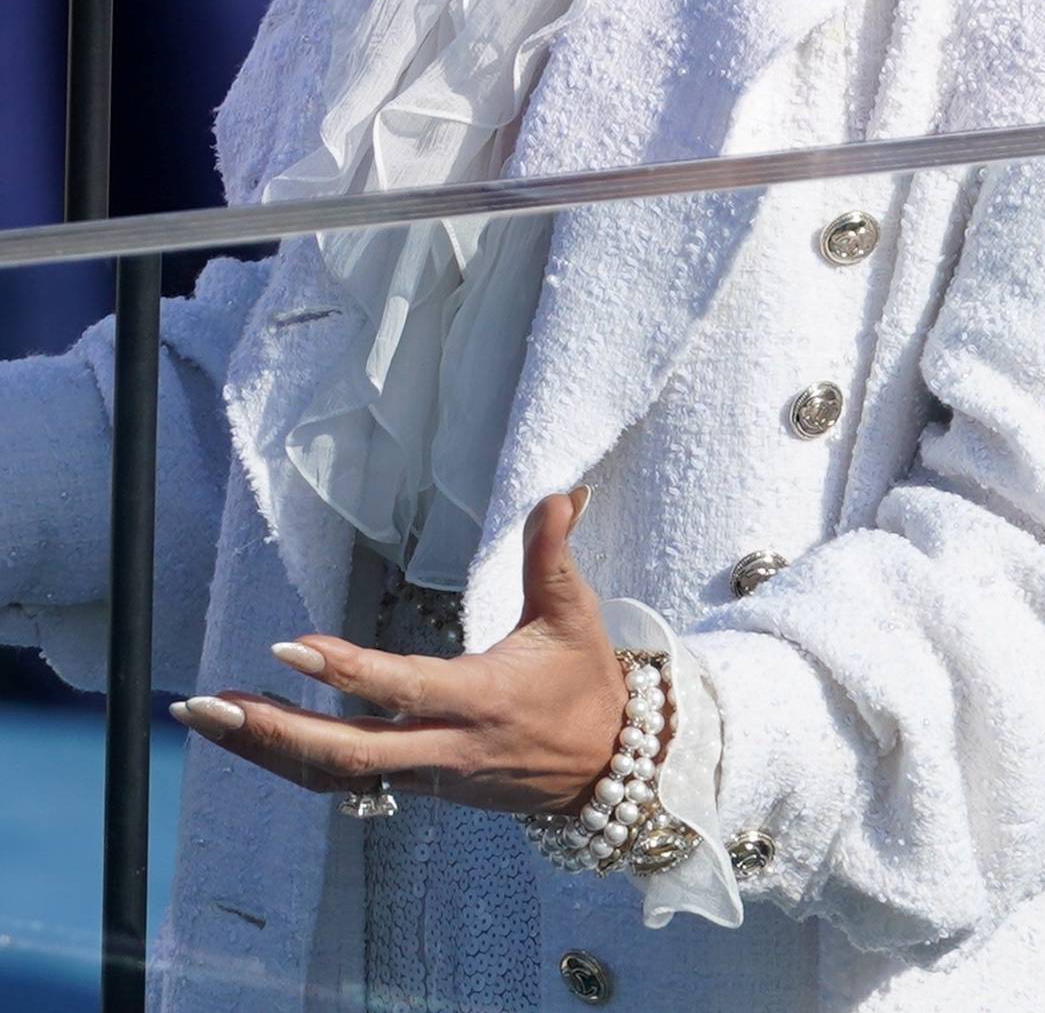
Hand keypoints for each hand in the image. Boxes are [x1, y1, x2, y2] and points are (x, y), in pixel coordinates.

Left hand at [170, 490, 634, 815]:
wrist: (604, 769)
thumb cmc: (584, 682)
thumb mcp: (575, 615)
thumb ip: (554, 554)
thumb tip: (563, 491)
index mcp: (480, 699)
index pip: (401, 689)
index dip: (345, 672)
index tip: (289, 648)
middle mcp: (444, 748)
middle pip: (345, 754)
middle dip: (272, 731)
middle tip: (209, 703)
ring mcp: (425, 777)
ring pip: (332, 776)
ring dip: (265, 748)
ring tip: (206, 716)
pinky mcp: (416, 787)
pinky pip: (342, 782)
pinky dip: (291, 761)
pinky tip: (250, 738)